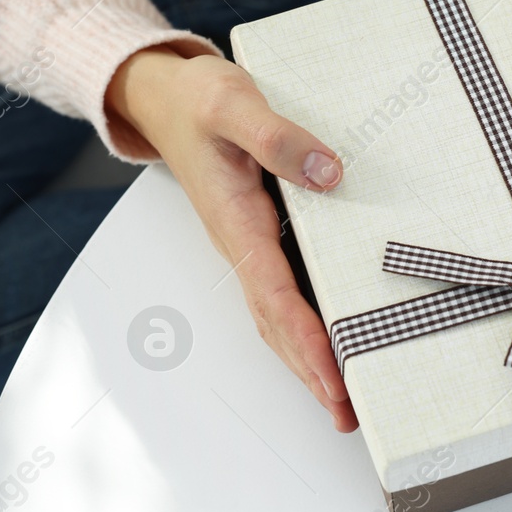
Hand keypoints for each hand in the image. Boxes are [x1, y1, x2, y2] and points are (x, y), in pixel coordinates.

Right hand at [108, 48, 357, 430]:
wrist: (164, 97)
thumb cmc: (197, 101)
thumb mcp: (233, 103)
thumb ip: (277, 137)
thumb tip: (329, 173)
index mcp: (234, 220)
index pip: (273, 292)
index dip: (305, 336)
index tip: (333, 374)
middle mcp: (240, 243)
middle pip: (275, 322)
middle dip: (309, 370)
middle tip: (348, 414)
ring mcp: (248, 243)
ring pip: (276, 314)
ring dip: (306, 358)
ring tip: (343, 401)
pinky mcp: (258, 234)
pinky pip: (283, 290)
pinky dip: (305, 325)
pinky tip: (332, 341)